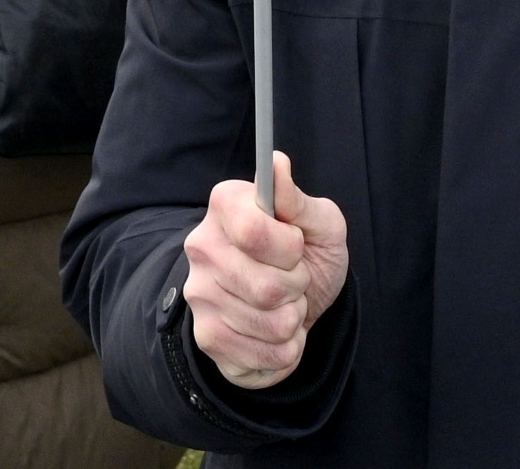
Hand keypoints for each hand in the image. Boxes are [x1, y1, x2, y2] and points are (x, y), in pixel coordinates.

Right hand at [183, 152, 350, 389]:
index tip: (297, 244)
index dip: (290, 248)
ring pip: (269, 324)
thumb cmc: (308, 254)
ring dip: (293, 319)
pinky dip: (285, 349)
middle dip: (297, 287)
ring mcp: (200, 295)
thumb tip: (276, 163)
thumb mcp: (319, 221)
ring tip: (286, 304)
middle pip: (265, 287)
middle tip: (295, 277)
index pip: (254, 232)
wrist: (298, 303)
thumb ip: (296, 198)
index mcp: (225, 205)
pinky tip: (277, 331)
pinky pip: (261, 356)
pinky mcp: (207, 337)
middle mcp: (202, 247)